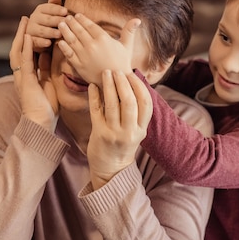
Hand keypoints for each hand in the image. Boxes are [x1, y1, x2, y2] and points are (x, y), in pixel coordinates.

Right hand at [9, 16, 58, 130]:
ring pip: (18, 52)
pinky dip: (27, 48)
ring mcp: (22, 77)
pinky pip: (25, 62)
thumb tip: (47, 55)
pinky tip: (29, 37)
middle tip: (25, 18)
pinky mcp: (26, 81)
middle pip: (18, 49)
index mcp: (27, 75)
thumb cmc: (46, 107)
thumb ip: (45, 69)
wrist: (41, 123)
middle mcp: (21, 74)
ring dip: (21, 36)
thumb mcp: (47, 82)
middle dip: (21, 33)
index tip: (30, 26)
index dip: (27, 39)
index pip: (25, 52)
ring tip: (25, 22)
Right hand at [28, 0, 67, 51]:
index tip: (66, 11)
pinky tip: (48, 43)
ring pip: (41, 30)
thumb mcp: (54, 13)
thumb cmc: (52, 23)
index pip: (49, 8)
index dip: (57, 9)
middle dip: (56, 21)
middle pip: (46, 19)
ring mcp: (31, 29)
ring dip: (50, 32)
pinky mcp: (30, 40)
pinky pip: (36, 41)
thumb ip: (56, 4)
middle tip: (66, 23)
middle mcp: (34, 18)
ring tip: (59, 34)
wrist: (43, 39)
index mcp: (41, 9)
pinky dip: (42, 42)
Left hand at [57, 13, 138, 85]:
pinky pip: (69, 54)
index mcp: (103, 39)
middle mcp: (92, 46)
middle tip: (66, 17)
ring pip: (72, 40)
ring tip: (61, 25)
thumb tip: (138, 19)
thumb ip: (129, 31)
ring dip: (65, 31)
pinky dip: (64, 47)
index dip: (82, 19)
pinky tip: (60, 41)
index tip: (77, 15)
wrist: (117, 82)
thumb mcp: (127, 46)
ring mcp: (85, 56)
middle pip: (79, 30)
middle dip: (71, 22)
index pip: (90, 25)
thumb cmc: (122, 63)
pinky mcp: (79, 66)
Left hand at [87, 69, 151, 189]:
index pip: (145, 103)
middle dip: (123, 83)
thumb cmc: (123, 144)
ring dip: (109, 85)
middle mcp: (130, 131)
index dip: (139, 86)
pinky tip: (93, 86)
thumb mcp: (136, 130)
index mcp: (141, 129)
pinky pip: (96, 110)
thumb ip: (136, 112)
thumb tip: (131, 83)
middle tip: (117, 71)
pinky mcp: (99, 134)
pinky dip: (94, 96)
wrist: (111, 168)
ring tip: (106, 73)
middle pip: (129, 102)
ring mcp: (114, 133)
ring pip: (112, 105)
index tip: (131, 75)